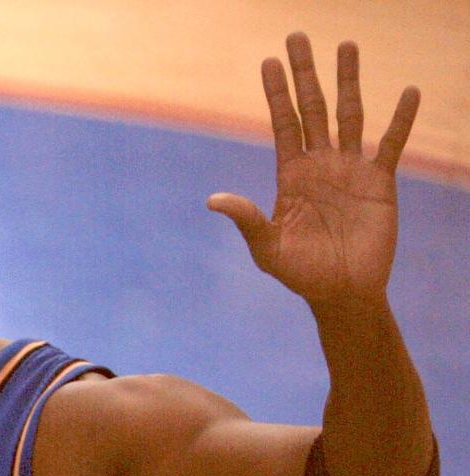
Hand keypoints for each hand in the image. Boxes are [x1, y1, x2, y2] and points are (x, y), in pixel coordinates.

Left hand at [208, 32, 419, 306]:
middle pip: (312, 108)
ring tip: (347, 45)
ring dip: (349, 81)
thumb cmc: (301, 274)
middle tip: (297, 36)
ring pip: (350, 115)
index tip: (269, 61)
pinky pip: (392, 145)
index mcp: (291, 175)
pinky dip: (400, 121)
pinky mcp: (380, 183)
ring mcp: (350, 170)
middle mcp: (319, 164)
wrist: (342, 293)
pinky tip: (408, 93)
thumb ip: (247, 220)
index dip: (276, 93)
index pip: (283, 123)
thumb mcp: (268, 248)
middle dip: (306, 73)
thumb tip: (213, 200)